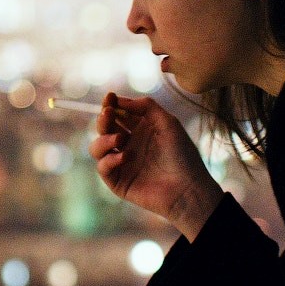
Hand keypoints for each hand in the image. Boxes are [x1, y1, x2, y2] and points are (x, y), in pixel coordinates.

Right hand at [89, 91, 223, 239]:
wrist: (187, 188)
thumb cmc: (182, 155)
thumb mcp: (167, 122)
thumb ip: (146, 106)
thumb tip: (121, 101)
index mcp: (140, 130)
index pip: (118, 114)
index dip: (111, 104)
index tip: (110, 97)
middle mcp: (129, 145)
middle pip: (105, 128)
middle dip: (104, 119)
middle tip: (108, 113)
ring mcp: (121, 163)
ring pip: (97, 147)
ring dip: (104, 139)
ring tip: (120, 139)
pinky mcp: (118, 181)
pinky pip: (102, 167)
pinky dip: (109, 160)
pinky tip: (125, 157)